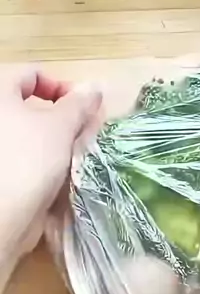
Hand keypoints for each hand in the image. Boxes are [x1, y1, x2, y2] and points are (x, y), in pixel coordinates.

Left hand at [0, 70, 101, 293]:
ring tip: (77, 158)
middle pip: (31, 106)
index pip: (31, 73)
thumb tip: (95, 86)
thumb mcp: (60, 127)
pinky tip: (61, 178)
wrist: (1, 219)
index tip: (84, 108)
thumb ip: (79, 104)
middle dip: (62, 118)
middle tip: (85, 134)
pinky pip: (25, 160)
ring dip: (56, 144)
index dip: (61, 86)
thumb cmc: (27, 161)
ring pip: (31, 136)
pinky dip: (44, 164)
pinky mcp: (2, 175)